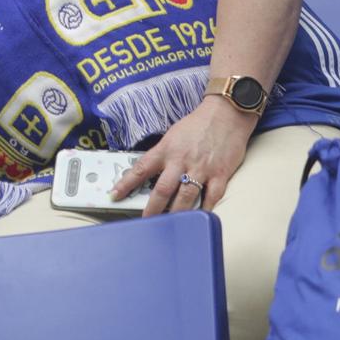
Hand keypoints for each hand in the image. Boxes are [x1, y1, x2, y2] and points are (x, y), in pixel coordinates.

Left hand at [115, 99, 256, 216]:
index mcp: (166, 149)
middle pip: (163, 189)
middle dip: (152, 208)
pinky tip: (198, 219)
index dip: (125, 184)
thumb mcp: (172, 136)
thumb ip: (162, 155)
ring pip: (186, 197)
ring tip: (169, 226)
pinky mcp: (220, 174)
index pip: (141, 169)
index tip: (114, 195)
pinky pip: (212, 197)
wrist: (226, 114)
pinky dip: (205, 210)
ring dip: (176, 214)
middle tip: (146, 221)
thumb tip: (149, 174)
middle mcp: (181, 160)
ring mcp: (201, 168)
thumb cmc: (197, 125)